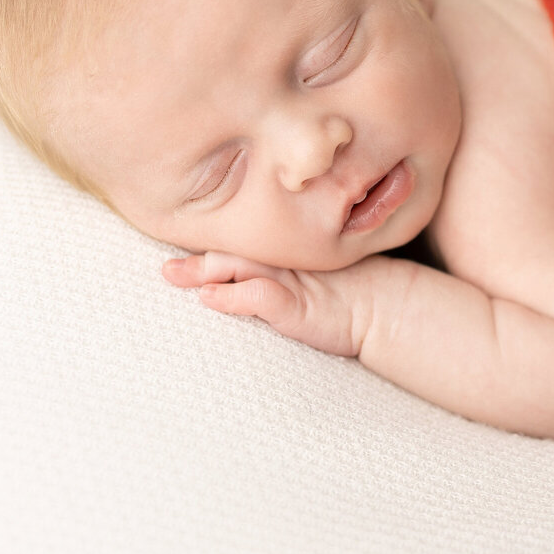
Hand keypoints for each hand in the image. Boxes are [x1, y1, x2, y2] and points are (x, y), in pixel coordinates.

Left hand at [162, 251, 365, 357]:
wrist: (389, 308)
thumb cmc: (356, 296)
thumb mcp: (318, 284)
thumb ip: (286, 281)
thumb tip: (246, 285)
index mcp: (287, 257)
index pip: (242, 245)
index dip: (212, 246)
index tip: (179, 250)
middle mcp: (284, 263)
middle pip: (233, 252)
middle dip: (196, 259)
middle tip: (164, 268)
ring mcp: (289, 282)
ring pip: (238, 267)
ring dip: (202, 271)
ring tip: (172, 275)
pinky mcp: (295, 306)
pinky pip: (257, 296)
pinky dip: (230, 296)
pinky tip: (208, 297)